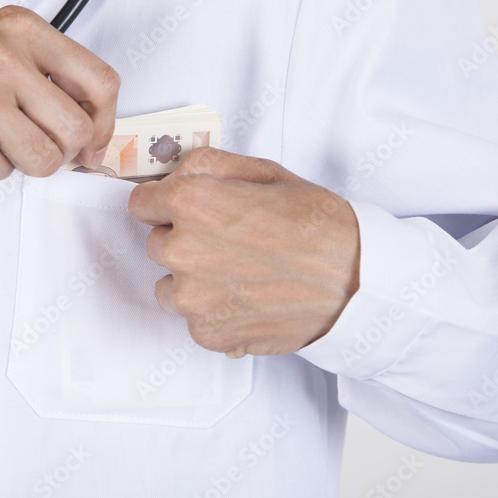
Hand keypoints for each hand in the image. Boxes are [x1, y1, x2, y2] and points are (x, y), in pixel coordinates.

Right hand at [0, 6, 119, 179]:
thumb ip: (44, 74)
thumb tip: (92, 125)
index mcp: (22, 30)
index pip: (100, 82)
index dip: (105, 123)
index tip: (93, 142)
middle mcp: (6, 59)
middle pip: (77, 129)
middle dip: (62, 150)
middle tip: (35, 146)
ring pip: (45, 158)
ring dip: (23, 161)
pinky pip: (2, 173)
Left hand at [128, 147, 360, 357]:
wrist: (357, 281)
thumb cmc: (317, 224)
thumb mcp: (264, 172)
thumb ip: (207, 165)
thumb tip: (172, 175)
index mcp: (193, 203)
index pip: (140, 203)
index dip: (164, 204)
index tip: (183, 211)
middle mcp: (184, 251)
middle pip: (156, 243)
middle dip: (183, 239)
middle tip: (230, 241)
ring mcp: (193, 298)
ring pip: (168, 283)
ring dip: (192, 279)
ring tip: (239, 271)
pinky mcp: (207, 332)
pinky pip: (191, 317)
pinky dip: (212, 310)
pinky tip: (247, 297)